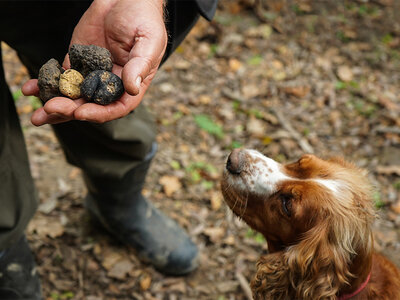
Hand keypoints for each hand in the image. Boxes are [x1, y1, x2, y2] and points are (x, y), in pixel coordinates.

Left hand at [23, 0, 165, 125]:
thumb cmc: (144, 20)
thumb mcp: (148, 42)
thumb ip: (140, 65)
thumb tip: (132, 89)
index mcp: (130, 84)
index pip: (115, 107)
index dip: (99, 113)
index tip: (80, 112)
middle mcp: (109, 84)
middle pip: (89, 104)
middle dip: (69, 110)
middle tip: (51, 108)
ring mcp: (91, 74)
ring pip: (72, 96)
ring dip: (55, 104)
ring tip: (37, 114)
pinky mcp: (76, 61)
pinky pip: (60, 77)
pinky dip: (46, 84)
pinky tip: (32, 88)